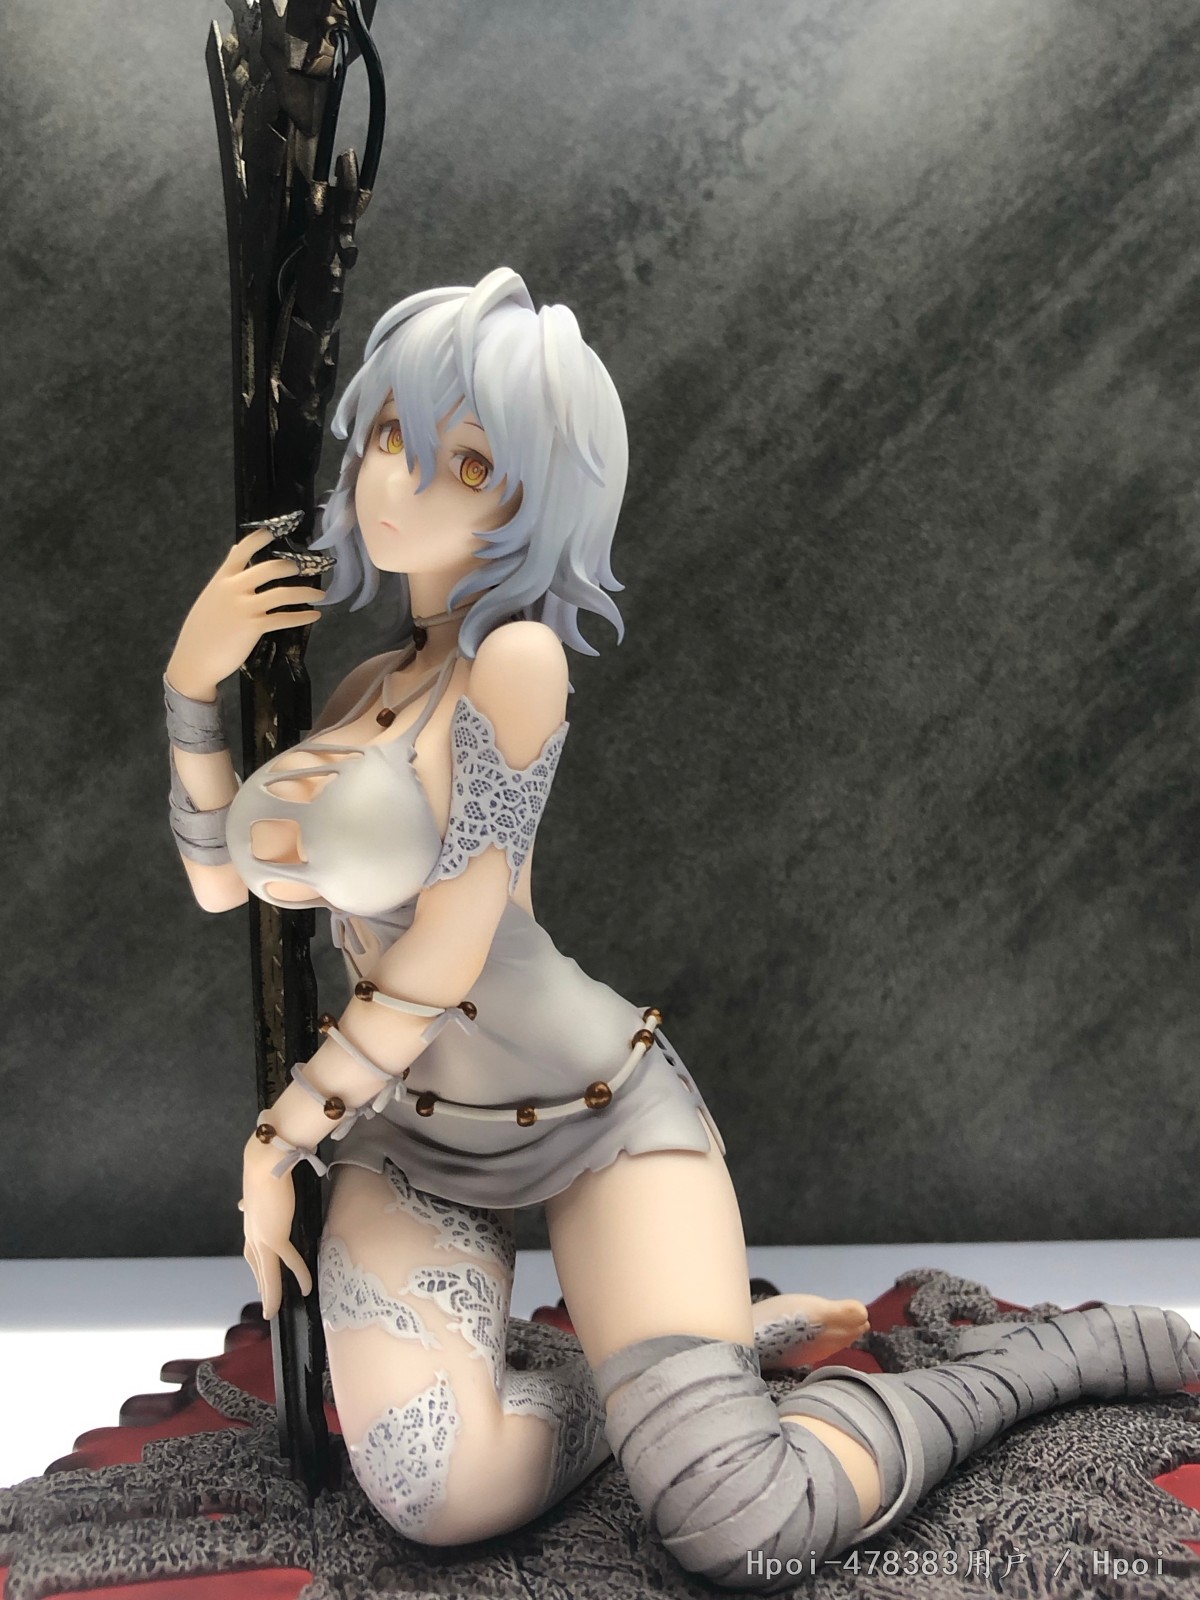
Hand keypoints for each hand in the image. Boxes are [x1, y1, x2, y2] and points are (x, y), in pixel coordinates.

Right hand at [167, 527, 325, 698]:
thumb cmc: (203, 629)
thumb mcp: (211, 595)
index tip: (279, 529)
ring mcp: (245, 607)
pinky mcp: (254, 626)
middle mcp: (234, 588)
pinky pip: (285, 618)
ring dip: (306, 592)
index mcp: (223, 578)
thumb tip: (236, 549)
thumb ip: (226, 573)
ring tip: (320, 594)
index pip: (244, 548)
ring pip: (283, 593)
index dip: (263, 536)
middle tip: (308, 568)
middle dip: (294, 566)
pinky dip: (303, 616)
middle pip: (271, 567)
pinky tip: (314, 616)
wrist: (194, 660)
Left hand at [240, 1133, 313, 1319]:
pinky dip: (298, 1275)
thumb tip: (249, 1200)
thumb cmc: (267, 1164)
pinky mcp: (275, 1236)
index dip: (255, 1264)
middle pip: (257, 1265)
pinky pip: (289, 1261)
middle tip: (267, 1302)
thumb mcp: (261, 1184)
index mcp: (250, 1220)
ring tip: (274, 1310)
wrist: (265, 1160)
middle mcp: (252, 1232)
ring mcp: (262, 1237)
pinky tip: (306, 1288)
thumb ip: (259, 1196)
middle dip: (261, 1284)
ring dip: (271, 1292)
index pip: (251, 1249)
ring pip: (267, 1272)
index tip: (259, 1274)